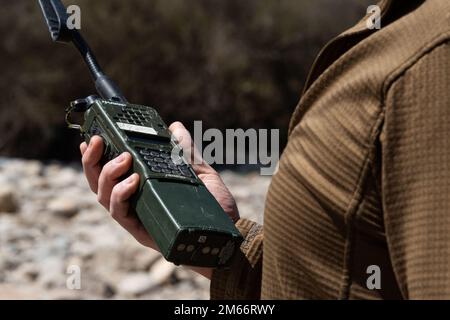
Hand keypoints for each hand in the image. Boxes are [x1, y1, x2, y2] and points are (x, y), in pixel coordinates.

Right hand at [80, 122, 239, 276]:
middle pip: (98, 181)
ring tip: (125, 159)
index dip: (96, 156)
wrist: (228, 232)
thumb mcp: (199, 171)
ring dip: (108, 174)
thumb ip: (185, 150)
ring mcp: (135, 216)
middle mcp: (133, 201)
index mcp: (142, 185)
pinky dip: (121, 195)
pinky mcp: (140, 230)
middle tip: (99, 141)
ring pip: (103, 196)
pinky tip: (134, 181)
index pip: (111, 170)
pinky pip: (120, 213)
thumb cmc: (213, 204)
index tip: (92, 137)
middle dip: (92, 160)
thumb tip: (175, 127)